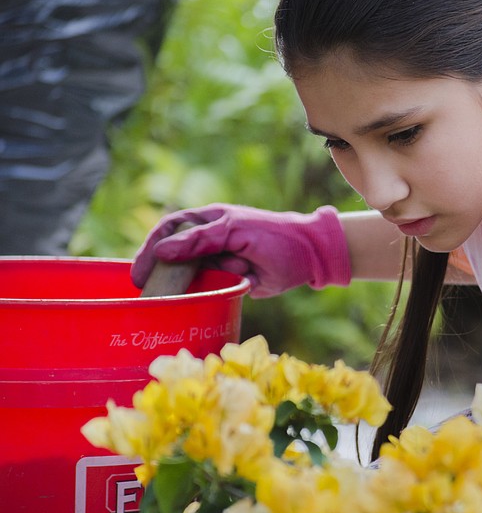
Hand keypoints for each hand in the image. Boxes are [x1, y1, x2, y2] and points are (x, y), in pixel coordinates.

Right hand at [131, 204, 350, 297]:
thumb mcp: (235, 232)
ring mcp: (220, 261)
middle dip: (164, 274)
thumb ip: (199, 241)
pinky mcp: (230, 281)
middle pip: (175, 257)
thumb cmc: (274, 235)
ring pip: (192, 276)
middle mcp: (209, 241)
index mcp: (208, 221)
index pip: (169, 230)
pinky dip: (214, 292)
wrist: (310, 256)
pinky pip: (210, 290)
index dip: (151, 250)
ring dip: (197, 282)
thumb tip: (162, 251)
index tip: (139, 273)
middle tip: (149, 292)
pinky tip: (221, 291)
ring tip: (201, 287)